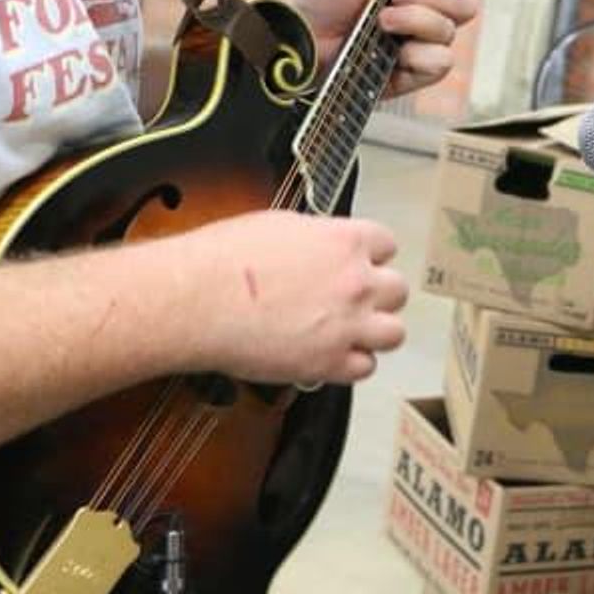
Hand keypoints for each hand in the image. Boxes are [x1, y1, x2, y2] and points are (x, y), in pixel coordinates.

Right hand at [172, 213, 407, 384]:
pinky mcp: (328, 361)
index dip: (370, 256)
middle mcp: (356, 281)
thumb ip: (317, 237)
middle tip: (354, 301)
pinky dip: (351, 365)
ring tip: (352, 332)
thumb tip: (322, 244)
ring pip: (393, 333)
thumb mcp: (280, 225)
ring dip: (375, 333)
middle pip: (397, 290)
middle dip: (378, 295)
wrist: (196, 299)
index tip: (359, 264)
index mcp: (346, 241)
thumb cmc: (223, 259)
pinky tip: (332, 357)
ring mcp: (346, 323)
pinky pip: (364, 368)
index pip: (387, 245)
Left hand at [294, 0, 483, 97]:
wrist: (302, 36)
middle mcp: (431, 14)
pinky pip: (440, 63)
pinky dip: (417, 54)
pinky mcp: (415, 75)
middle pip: (467, 5)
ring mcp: (423, 46)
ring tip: (380, 21)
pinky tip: (393, 51)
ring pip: (450, 32)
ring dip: (414, 21)